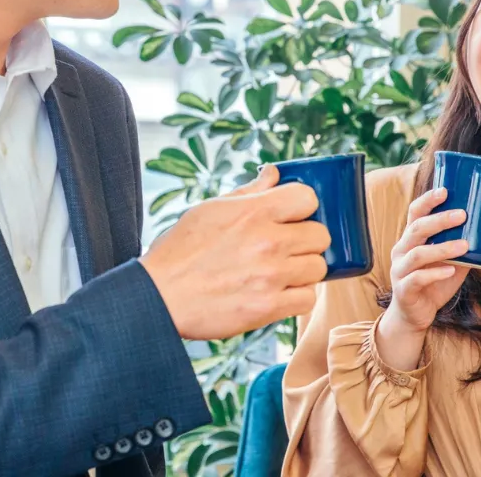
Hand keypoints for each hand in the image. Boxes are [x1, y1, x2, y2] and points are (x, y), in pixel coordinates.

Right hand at [140, 165, 329, 339]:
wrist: (159, 296)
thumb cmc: (180, 251)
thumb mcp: (210, 210)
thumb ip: (248, 193)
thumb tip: (273, 174)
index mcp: (252, 212)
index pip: (308, 197)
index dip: (302, 207)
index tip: (291, 217)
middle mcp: (267, 241)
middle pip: (320, 236)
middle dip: (306, 241)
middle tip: (286, 248)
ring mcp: (271, 276)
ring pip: (318, 268)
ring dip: (302, 271)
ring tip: (279, 273)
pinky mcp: (268, 307)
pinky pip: (307, 300)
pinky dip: (295, 298)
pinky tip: (276, 293)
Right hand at [375, 187, 469, 368]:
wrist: (415, 315)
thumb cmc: (433, 283)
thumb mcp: (450, 262)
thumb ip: (463, 248)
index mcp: (411, 239)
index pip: (415, 213)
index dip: (428, 201)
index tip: (445, 190)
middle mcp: (402, 250)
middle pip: (416, 229)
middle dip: (439, 220)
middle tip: (462, 214)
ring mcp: (400, 270)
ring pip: (417, 253)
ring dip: (442, 247)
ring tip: (464, 245)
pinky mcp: (404, 289)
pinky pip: (417, 278)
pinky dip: (435, 273)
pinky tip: (450, 271)